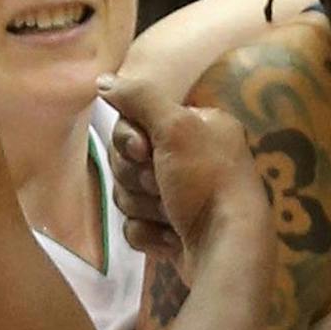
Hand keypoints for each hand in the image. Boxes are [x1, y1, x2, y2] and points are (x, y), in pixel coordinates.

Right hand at [102, 71, 262, 278]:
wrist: (227, 249)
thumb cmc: (207, 182)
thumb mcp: (177, 128)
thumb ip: (139, 98)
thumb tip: (103, 80)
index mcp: (197, 127)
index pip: (135, 123)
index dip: (129, 140)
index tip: (145, 151)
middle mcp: (191, 157)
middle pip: (127, 161)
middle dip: (138, 178)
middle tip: (162, 186)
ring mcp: (181, 197)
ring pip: (129, 195)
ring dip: (144, 207)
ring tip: (173, 215)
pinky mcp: (173, 231)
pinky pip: (136, 227)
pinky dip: (149, 234)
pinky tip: (172, 238)